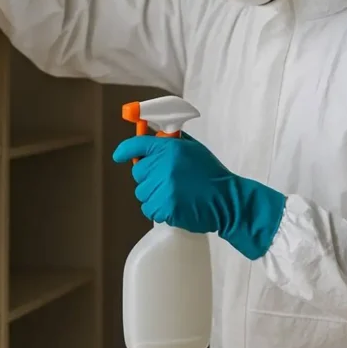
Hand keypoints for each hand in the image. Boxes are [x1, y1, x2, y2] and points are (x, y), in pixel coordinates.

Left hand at [112, 133, 286, 259]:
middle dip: (149, 178)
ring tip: (175, 195)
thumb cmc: (212, 175)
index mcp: (170, 148)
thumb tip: (153, 136)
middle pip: (138, 173)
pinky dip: (159, 210)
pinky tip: (175, 207)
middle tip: (168, 182)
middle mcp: (163, 166)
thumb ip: (172, 143)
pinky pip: (149, 209)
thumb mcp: (194, 149)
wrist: (228, 200)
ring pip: (142, 193)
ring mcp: (163, 187)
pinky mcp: (165, 207)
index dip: (125, 150)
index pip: (137, 145)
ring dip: (154, 196)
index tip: (118, 156)